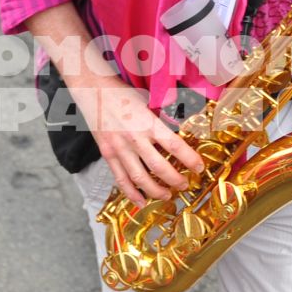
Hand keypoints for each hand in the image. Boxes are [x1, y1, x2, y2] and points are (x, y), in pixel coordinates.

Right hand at [73, 75, 204, 207]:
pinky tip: (141, 201)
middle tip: (184, 185)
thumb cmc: (122, 94)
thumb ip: (161, 120)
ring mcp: (119, 148)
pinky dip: (131, 193)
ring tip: (167, 195)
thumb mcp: (147, 103)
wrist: (93, 90)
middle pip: (159, 167)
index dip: (189, 159)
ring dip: (156, 191)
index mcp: (147, 122)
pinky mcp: (107, 154)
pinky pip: (120, 178)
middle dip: (175, 180)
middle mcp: (134, 138)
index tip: (199, 168)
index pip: (174, 145)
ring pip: (140, 178)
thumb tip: (178, 133)